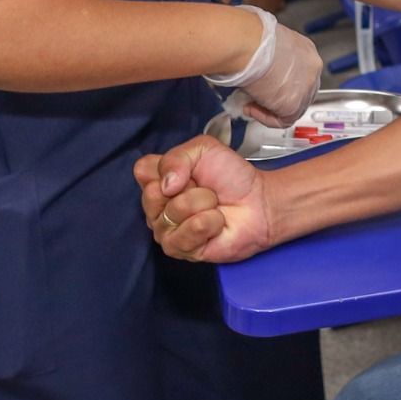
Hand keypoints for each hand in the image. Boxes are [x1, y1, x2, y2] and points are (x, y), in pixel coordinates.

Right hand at [134, 135, 273, 262]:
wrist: (258, 201)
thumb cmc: (231, 176)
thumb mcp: (203, 149)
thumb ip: (177, 157)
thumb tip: (166, 186)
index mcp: (158, 180)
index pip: (142, 170)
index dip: (169, 167)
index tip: (189, 170)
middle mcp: (156, 207)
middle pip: (153, 194)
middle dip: (190, 188)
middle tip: (206, 190)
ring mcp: (165, 230)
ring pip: (172, 212)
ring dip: (203, 204)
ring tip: (214, 206)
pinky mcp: (180, 250)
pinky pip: (187, 232)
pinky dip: (209, 222)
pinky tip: (216, 223)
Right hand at [204, 6, 322, 127]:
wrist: (247, 44)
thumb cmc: (249, 38)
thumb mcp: (266, 44)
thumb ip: (270, 59)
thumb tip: (260, 69)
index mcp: (306, 50)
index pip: (300, 73)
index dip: (281, 83)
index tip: (265, 85)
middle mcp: (312, 68)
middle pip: (301, 91)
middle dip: (278, 98)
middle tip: (258, 98)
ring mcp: (306, 87)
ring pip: (294, 108)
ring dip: (271, 109)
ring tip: (250, 103)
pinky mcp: (294, 104)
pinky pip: (282, 120)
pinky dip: (265, 118)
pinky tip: (251, 108)